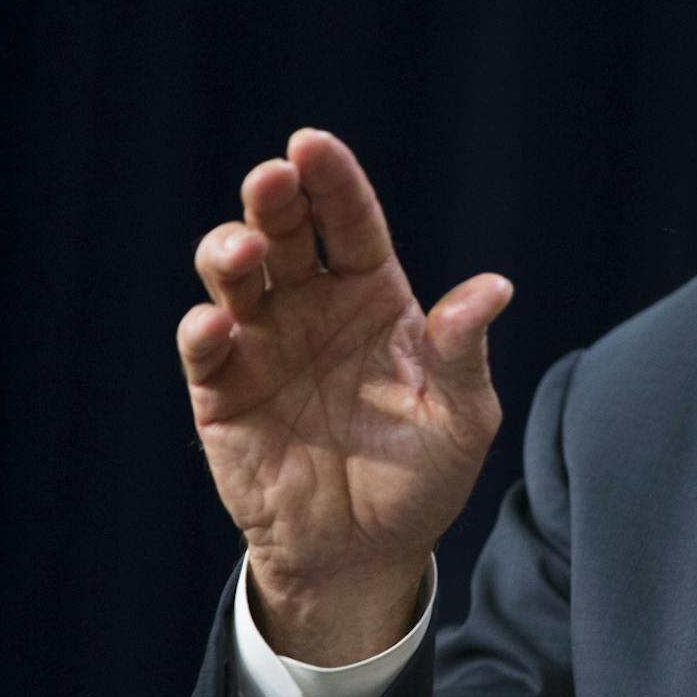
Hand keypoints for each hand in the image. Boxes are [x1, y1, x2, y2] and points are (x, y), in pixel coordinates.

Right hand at [177, 129, 512, 663]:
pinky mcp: (223, 393)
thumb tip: (493, 287)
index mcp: (374, 296)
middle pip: (285, 231)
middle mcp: (313, 306)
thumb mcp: (461, 415)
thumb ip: (463, 351)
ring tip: (245, 250)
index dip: (332, 180)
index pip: (351, 222)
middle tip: (272, 178)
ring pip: (234, 276)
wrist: (367, 553)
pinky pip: (205, 348)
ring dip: (230, 251)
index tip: (312, 142)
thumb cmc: (423, 474)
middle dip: (274, 197)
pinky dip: (204, 328)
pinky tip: (219, 322)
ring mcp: (264, 345)